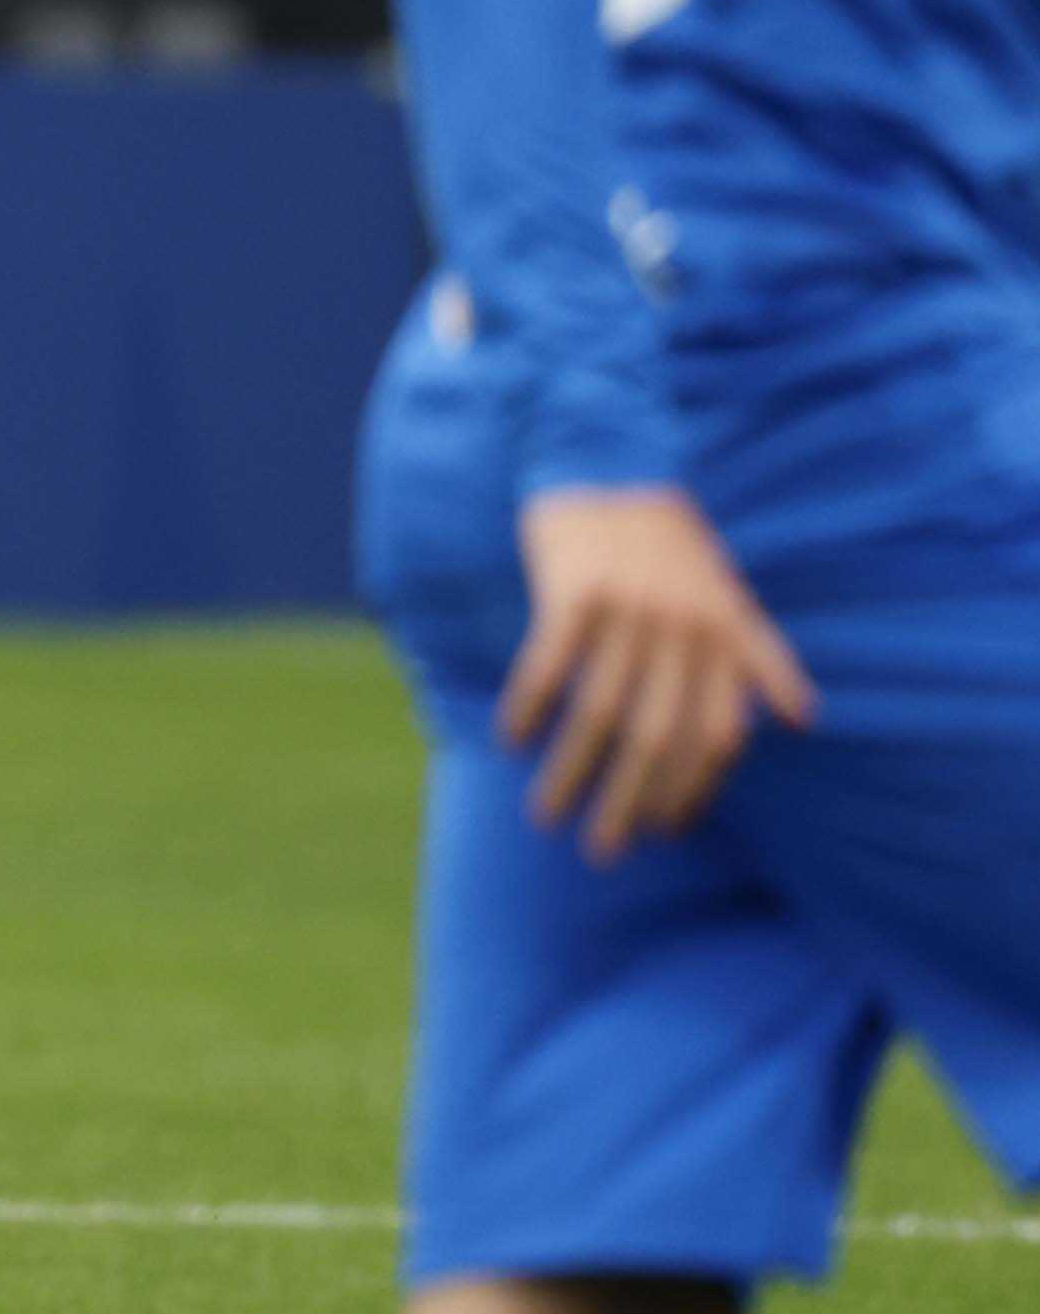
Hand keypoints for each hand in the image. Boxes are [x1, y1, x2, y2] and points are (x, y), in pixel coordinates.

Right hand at [501, 485, 815, 862]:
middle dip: (628, 804)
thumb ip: (763, 654)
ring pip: (597, 712)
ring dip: (569, 773)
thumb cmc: (670, 540)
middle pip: (654, 736)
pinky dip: (528, 708)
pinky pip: (547, 665)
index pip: (714, 736)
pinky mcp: (573, 589)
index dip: (691, 791)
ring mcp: (628, 608)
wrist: (610, 461)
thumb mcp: (729, 593)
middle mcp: (683, 627)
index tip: (660, 831)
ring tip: (544, 816)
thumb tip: (802, 718)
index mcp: (724, 634)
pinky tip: (510, 741)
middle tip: (601, 852)